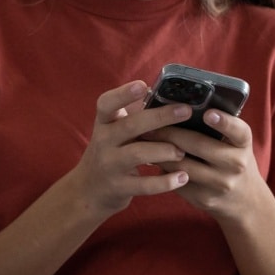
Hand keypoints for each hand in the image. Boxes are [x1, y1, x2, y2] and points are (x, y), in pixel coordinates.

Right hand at [63, 80, 195, 216]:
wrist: (89, 189)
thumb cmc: (112, 152)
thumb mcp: (114, 131)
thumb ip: (134, 115)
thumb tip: (166, 92)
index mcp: (104, 123)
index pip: (106, 104)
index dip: (123, 94)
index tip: (143, 85)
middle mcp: (103, 141)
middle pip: (130, 126)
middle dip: (160, 117)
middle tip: (186, 111)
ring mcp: (110, 165)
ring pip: (138, 154)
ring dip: (165, 150)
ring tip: (182, 151)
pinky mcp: (119, 187)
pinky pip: (145, 185)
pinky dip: (166, 182)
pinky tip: (183, 177)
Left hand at [143, 108, 271, 221]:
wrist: (243, 199)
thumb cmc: (230, 159)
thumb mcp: (233, 142)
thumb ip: (215, 127)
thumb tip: (175, 107)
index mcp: (243, 144)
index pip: (238, 131)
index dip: (224, 122)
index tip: (208, 113)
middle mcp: (236, 164)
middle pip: (198, 145)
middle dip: (170, 132)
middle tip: (149, 124)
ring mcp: (220, 184)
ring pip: (182, 165)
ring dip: (159, 151)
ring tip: (144, 139)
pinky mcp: (204, 198)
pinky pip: (176, 180)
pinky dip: (162, 169)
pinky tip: (152, 159)